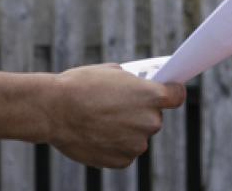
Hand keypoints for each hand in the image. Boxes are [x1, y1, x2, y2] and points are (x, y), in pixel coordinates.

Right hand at [45, 64, 185, 168]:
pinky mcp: (122, 161)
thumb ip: (133, 83)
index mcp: (152, 96)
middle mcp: (150, 122)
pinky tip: (97, 134)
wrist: (54, 110)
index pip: (177, 96)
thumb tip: (138, 89)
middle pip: (154, 117)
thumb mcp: (112, 72)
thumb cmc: (81, 85)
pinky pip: (124, 151)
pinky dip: (114, 145)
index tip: (168, 92)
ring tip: (101, 120)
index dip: (172, 92)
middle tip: (118, 106)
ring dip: (126, 130)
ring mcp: (136, 144)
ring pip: (137, 136)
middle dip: (139, 112)